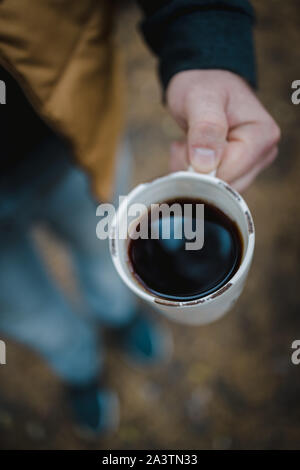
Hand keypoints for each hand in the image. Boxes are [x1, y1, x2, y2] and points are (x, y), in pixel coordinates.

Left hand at [166, 70, 280, 191]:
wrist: (202, 84)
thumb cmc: (204, 85)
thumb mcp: (201, 98)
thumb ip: (205, 127)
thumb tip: (206, 164)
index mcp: (262, 136)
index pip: (230, 173)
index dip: (201, 169)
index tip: (183, 148)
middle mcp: (263, 153)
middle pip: (226, 187)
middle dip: (196, 172)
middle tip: (182, 144)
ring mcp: (252, 164)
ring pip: (217, 191)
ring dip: (191, 173)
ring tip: (186, 145)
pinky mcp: (238, 171)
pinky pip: (212, 187)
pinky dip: (193, 174)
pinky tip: (190, 153)